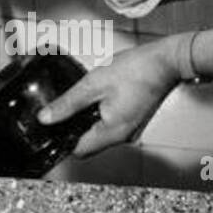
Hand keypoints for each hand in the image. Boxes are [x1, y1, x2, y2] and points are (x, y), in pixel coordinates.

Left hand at [37, 39, 182, 156]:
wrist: (166, 61)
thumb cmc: (137, 70)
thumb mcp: (93, 84)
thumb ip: (67, 104)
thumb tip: (46, 118)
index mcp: (112, 132)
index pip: (78, 151)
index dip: (63, 139)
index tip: (54, 124)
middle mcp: (123, 137)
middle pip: (88, 145)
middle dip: (75, 129)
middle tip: (67, 107)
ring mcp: (130, 130)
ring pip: (99, 135)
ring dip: (88, 121)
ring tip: (86, 97)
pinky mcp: (134, 121)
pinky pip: (111, 126)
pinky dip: (100, 116)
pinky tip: (100, 97)